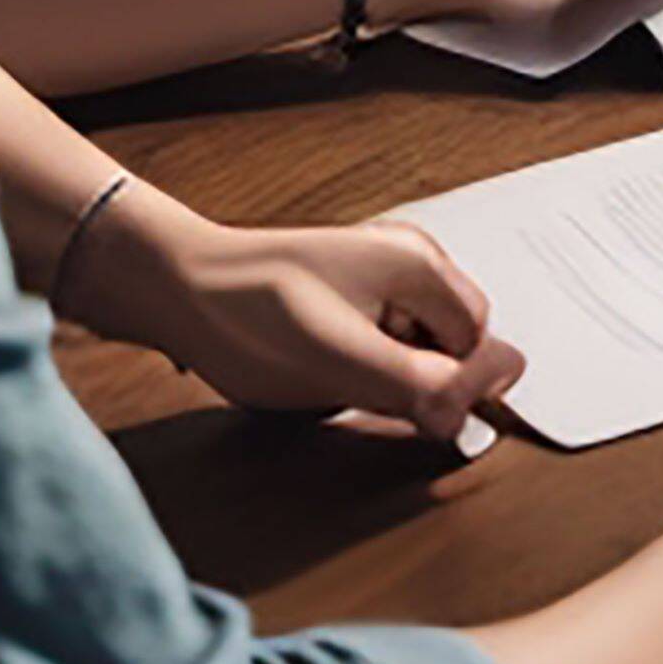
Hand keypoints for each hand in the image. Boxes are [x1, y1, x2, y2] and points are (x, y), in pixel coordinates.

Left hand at [95, 199, 519, 441]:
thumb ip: (427, 380)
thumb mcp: (342, 362)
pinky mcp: (347, 291)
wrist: (167, 285)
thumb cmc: (243, 315)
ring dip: (381, 378)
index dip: (447, 389)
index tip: (396, 404)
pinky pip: (380, 344)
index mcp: (420, 264)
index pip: (483, 349)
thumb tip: (495, 390)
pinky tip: (314, 365)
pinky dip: (356, 366)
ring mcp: (377, 272)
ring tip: (325, 372)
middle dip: (412, 381)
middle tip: (352, 385)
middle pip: (453, 349)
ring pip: (416, 351)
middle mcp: (408, 259)